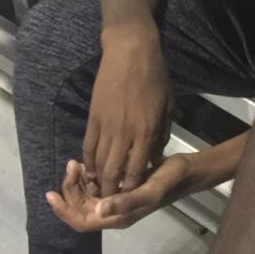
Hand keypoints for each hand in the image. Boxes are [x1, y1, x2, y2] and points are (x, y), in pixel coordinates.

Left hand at [47, 155, 193, 231]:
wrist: (187, 172)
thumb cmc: (169, 180)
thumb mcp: (150, 190)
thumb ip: (125, 202)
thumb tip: (98, 209)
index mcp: (118, 217)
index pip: (81, 221)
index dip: (64, 210)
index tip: (51, 193)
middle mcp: (114, 212)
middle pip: (80, 208)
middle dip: (71, 190)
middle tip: (71, 165)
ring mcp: (117, 202)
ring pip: (87, 198)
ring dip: (78, 183)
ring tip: (76, 162)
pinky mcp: (121, 190)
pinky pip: (96, 188)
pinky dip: (88, 178)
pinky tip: (88, 163)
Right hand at [82, 26, 172, 194]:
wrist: (131, 52)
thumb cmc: (156, 76)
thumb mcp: (167, 105)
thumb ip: (161, 134)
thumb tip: (154, 157)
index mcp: (147, 131)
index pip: (137, 170)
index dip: (133, 188)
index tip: (132, 198)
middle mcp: (125, 133)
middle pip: (114, 172)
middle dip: (112, 191)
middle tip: (111, 202)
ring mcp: (106, 126)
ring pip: (99, 162)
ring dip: (98, 180)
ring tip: (99, 191)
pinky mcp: (93, 118)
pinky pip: (88, 146)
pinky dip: (87, 161)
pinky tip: (89, 170)